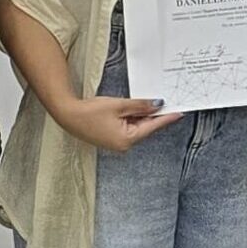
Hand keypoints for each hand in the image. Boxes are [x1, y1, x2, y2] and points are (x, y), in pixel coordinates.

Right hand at [57, 93, 185, 153]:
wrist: (67, 114)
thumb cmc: (90, 111)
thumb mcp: (119, 105)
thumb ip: (140, 106)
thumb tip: (157, 104)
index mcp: (127, 140)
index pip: (152, 126)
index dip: (166, 118)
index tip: (179, 113)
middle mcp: (124, 145)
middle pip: (145, 128)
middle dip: (154, 115)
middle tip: (168, 103)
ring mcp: (117, 143)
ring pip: (137, 127)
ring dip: (143, 116)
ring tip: (151, 103)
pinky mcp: (111, 138)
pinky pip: (128, 128)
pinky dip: (133, 118)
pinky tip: (136, 109)